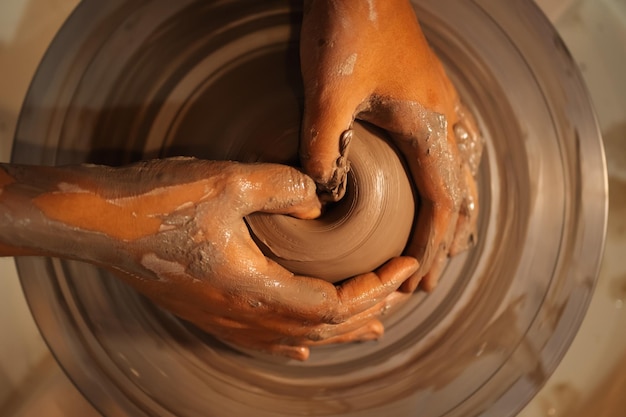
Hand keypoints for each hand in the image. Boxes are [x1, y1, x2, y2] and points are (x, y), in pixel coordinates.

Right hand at [0, 159, 417, 359]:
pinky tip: (306, 345)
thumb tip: (319, 200)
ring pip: (297, 339)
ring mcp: (223, 319)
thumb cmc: (159, 202)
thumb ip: (284, 188)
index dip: (375, 289)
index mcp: (254, 289)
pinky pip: (265, 340)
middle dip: (369, 309)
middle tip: (401, 291)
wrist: (99, 223)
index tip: (403, 266)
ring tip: (372, 325)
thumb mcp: (228, 182)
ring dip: (340, 330)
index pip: (334, 305)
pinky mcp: (209, 312)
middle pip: (322, 329)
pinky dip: (298, 339)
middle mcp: (242, 316)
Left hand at [299, 0, 481, 290]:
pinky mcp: (428, 92)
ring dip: (454, 214)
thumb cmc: (348, 29)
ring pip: (461, 172)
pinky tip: (441, 183)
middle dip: (445, 241)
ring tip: (445, 245)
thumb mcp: (328, 93)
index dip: (431, 249)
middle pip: (458, 196)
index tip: (418, 282)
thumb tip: (324, 195)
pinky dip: (450, 179)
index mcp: (429, 125)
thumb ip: (324, 147)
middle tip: (428, 277)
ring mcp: (442, 103)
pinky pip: (454, 146)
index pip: (441, 204)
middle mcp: (445, 118)